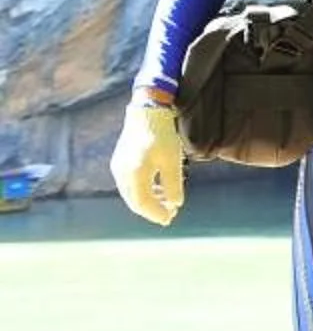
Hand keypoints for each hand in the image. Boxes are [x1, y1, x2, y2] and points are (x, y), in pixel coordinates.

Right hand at [111, 101, 184, 225]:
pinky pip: (129, 183)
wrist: (147, 112)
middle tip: (169, 215)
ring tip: (166, 203)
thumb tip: (175, 204)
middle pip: (135, 201)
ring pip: (131, 193)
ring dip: (148, 200)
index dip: (156, 213)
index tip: (170, 218)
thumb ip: (173, 184)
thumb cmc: (162, 135)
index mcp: (135, 174)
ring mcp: (118, 167)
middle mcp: (122, 173)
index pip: (142, 203)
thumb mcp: (172, 160)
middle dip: (152, 210)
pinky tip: (157, 190)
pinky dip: (143, 190)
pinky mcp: (119, 162)